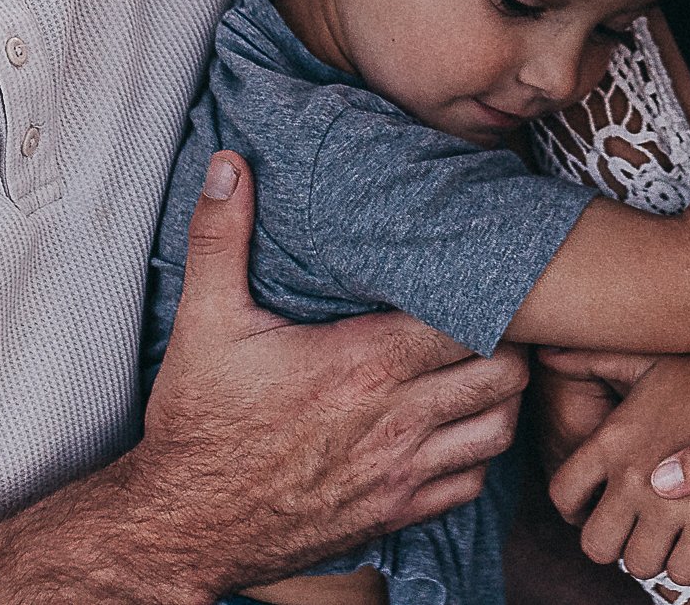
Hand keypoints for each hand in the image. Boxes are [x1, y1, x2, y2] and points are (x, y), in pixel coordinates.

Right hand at [136, 152, 530, 586]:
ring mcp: (402, 472)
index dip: (481, 294)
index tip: (469, 275)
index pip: (470, 319)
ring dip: (500, 398)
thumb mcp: (205, 322)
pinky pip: (473, 482)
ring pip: (501, 429)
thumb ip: (221, 237)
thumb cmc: (198, 423)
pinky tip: (452, 426)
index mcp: (364, 362)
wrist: (182, 526)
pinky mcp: (397, 513)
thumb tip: (228, 163)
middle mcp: (397, 419)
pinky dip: (476, 453)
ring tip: (479, 368)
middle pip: (506, 372)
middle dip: (507, 342)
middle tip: (486, 319)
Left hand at [547, 353, 689, 586]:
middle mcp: (633, 479)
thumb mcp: (641, 361)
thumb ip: (591, 361)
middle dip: (614, 541)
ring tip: (671, 532)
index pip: (563, 497)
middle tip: (636, 527)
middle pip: (596, 546)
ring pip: (640, 564)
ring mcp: (671, 505)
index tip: (597, 507)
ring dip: (654, 553)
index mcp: (611, 442)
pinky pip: (684, 572)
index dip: (576, 509)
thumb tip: (547, 353)